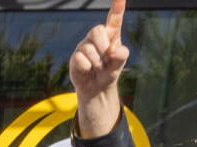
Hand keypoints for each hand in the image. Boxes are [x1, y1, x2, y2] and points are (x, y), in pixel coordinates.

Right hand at [68, 0, 127, 140]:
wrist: (96, 88)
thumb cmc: (109, 72)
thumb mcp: (119, 65)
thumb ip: (121, 56)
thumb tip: (114, 50)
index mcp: (111, 35)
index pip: (114, 19)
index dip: (117, 8)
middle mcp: (96, 37)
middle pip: (97, 30)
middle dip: (103, 47)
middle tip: (105, 60)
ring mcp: (84, 46)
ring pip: (89, 48)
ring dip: (97, 62)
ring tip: (98, 68)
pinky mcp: (75, 57)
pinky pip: (80, 59)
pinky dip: (87, 67)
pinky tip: (88, 70)